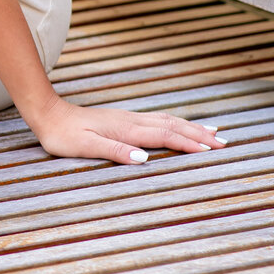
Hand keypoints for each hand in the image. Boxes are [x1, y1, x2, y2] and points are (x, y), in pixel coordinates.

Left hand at [28, 96, 225, 166]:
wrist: (48, 114)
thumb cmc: (64, 135)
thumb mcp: (85, 147)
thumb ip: (114, 152)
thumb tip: (143, 159)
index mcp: (126, 130)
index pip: (165, 136)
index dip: (189, 143)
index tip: (212, 150)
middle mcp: (132, 121)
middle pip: (173, 126)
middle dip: (199, 135)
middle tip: (225, 143)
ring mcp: (128, 118)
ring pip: (168, 120)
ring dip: (191, 127)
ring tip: (213, 132)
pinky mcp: (123, 119)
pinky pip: (158, 120)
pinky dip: (175, 122)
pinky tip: (179, 125)